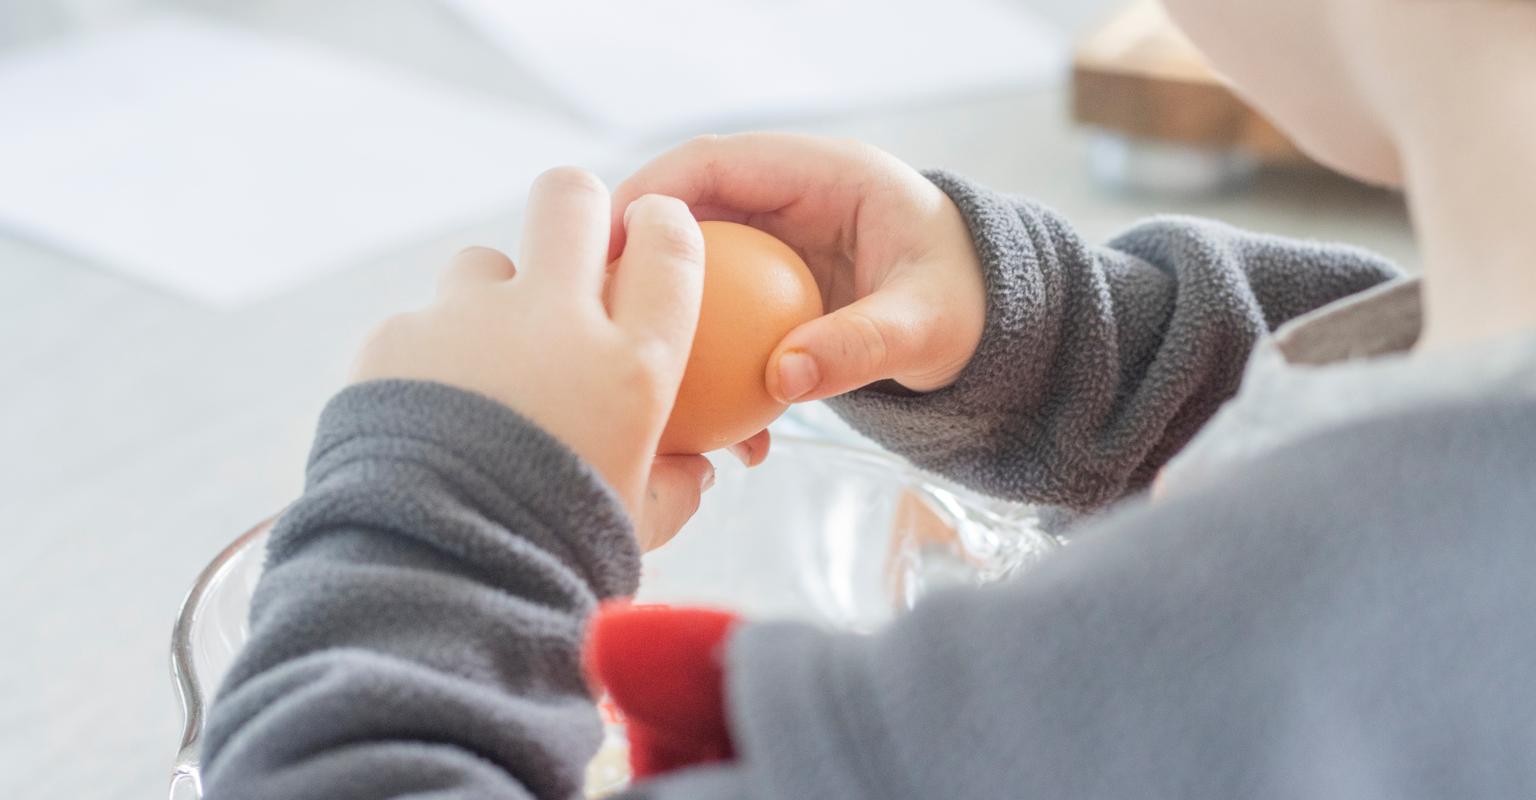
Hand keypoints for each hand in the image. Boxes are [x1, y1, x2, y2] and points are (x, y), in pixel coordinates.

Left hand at [352, 167, 710, 549]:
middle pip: (569, 196)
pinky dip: (431, 361)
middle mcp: (553, 322)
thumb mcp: (636, 526)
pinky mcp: (394, 338)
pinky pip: (421, 326)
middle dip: (576, 208)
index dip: (664, 226)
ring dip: (492, 300)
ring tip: (484, 373)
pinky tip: (427, 422)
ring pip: (483, 263)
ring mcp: (466, 321)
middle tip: (570, 251)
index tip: (652, 235)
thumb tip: (692, 467)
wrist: (433, 583)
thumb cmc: (551, 559)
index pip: (668, 245)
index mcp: (631, 366)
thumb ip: (673, 487)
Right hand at [610, 134, 986, 426]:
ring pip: (698, 265)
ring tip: (636, 363)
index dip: (654, 193)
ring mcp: (779, 245)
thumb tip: (783, 379)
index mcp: (826, 174)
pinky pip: (721, 310)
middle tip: (597, 311)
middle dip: (639, 258)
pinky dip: (706, 351)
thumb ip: (861, 345)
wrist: (998, 330)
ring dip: (669, 313)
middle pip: (689, 211)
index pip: (718, 162)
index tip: (612, 247)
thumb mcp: (927, 326)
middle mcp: (792, 200)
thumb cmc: (971, 307)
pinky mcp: (775, 290)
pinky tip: (708, 414)